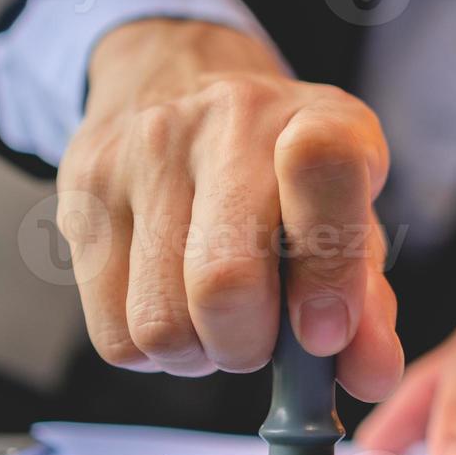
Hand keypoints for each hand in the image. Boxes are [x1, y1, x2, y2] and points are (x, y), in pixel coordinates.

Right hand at [55, 19, 401, 399]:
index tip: (324, 333)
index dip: (328, 271)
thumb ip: (368, 303)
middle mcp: (230, 122)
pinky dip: (149, 350)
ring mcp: (144, 152)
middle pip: (222, 282)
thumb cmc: (282, 174)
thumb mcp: (347, 216)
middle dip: (248, 346)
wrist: (178, 78)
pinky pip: (113, 334)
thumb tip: (373, 377)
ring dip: (196, 353)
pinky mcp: (83, 190)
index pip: (324, 168)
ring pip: (160, 324)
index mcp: (319, 121)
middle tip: (258, 337)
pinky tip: (170, 307)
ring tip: (212, 319)